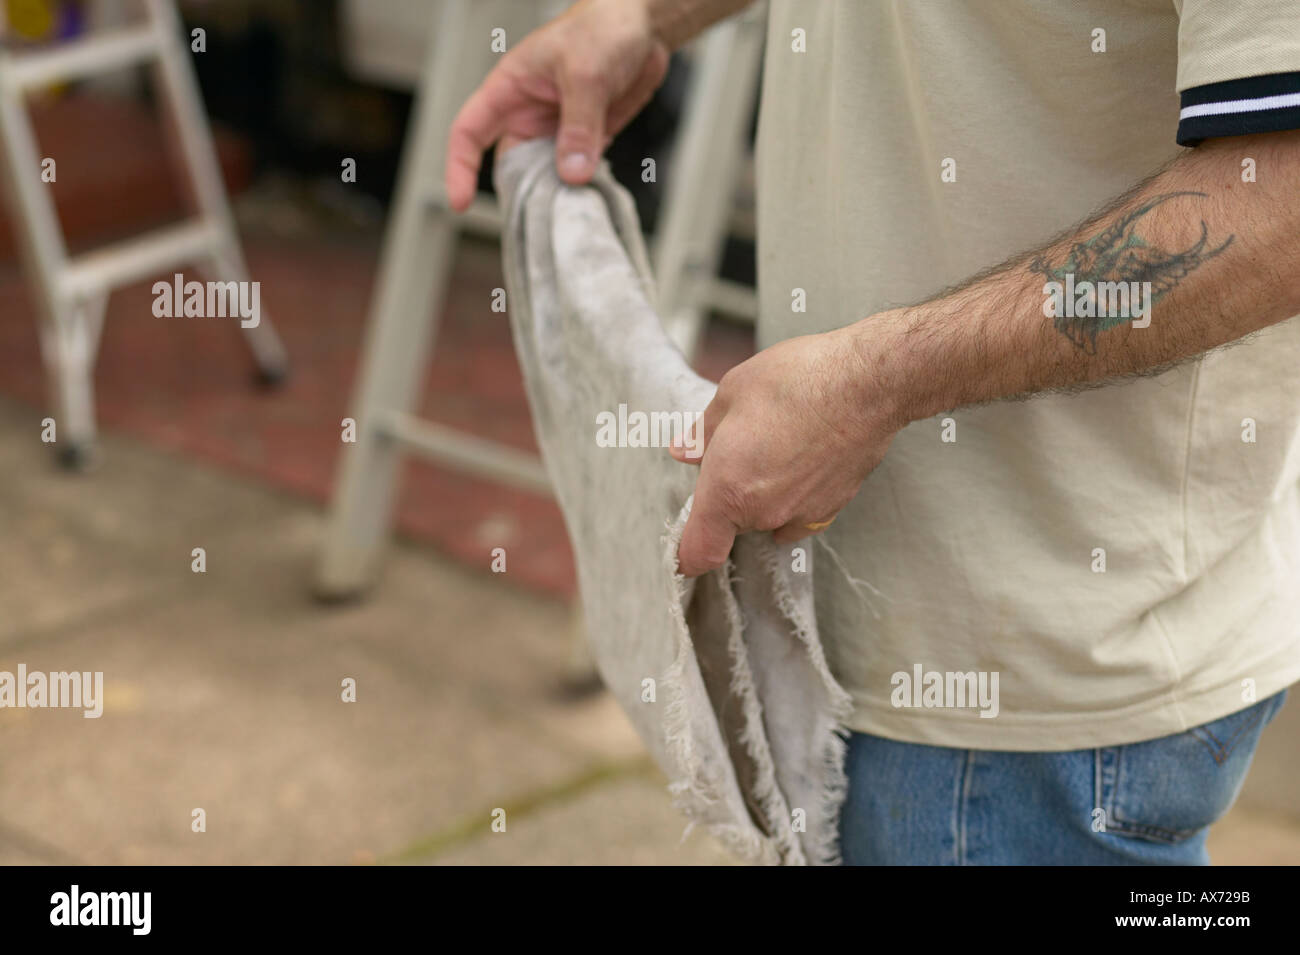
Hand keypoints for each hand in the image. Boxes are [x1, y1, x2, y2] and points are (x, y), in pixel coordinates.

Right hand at [445, 0, 670, 211]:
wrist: (644, 26)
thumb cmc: (603, 26)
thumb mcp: (586, 73)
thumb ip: (580, 124)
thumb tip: (572, 171)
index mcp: (510, 89)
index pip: (469, 132)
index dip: (460, 167)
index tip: (460, 201)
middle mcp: (529, 113)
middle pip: (509, 164)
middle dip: (520, 192)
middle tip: (537, 216)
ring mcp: (558, 129)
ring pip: (545, 174)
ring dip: (556, 194)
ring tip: (569, 210)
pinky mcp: (586, 140)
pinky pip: (577, 173)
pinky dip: (582, 189)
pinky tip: (591, 197)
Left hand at [670, 321, 903, 576]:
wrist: (868, 384)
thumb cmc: (797, 381)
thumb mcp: (733, 393)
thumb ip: (703, 432)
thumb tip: (684, 451)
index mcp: (726, 488)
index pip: (698, 552)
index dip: (685, 556)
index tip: (682, 551)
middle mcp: (762, 513)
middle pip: (732, 525)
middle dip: (728, 495)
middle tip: (739, 449)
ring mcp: (800, 516)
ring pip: (767, 518)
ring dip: (763, 496)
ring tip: (777, 448)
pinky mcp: (832, 509)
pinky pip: (799, 515)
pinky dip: (794, 496)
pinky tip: (803, 459)